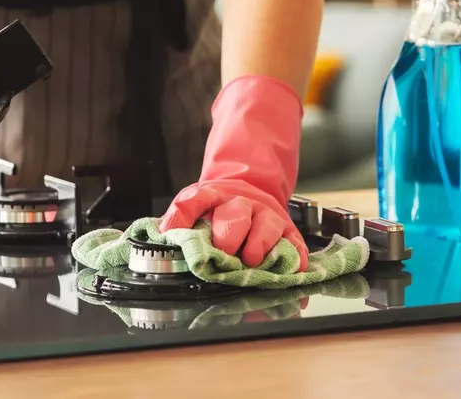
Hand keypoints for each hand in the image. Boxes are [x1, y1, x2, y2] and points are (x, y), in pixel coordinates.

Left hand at [159, 75, 308, 270]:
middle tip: (223, 252)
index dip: (183, 214)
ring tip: (252, 259)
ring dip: (260, 243)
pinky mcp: (288, 230)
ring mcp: (267, 216)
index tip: (173, 232)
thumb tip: (165, 235)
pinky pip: (295, 243)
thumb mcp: (195, 204)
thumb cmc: (219, 207)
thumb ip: (181, 218)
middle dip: (228, 235)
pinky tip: (293, 270)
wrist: (250, 190)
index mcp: (214, 196)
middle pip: (236, 215)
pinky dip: (295, 258)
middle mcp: (243, 203)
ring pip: (267, 225)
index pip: (196, 199)